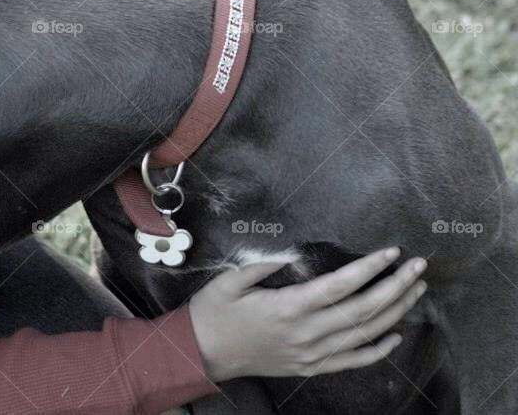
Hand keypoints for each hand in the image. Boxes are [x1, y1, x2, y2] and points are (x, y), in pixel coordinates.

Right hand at [188, 247, 427, 381]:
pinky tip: (395, 334)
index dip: (369, 269)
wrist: (203, 353)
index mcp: (288, 308)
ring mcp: (311, 354)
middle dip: (395, 287)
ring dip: (395, 312)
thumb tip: (295, 252)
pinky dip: (378, 350)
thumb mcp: (230, 279)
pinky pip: (352, 362)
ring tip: (415, 291)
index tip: (391, 252)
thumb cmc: (214, 312)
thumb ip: (263, 264)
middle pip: (362, 311)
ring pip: (364, 335)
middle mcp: (305, 333)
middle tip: (418, 267)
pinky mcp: (310, 367)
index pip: (340, 287)